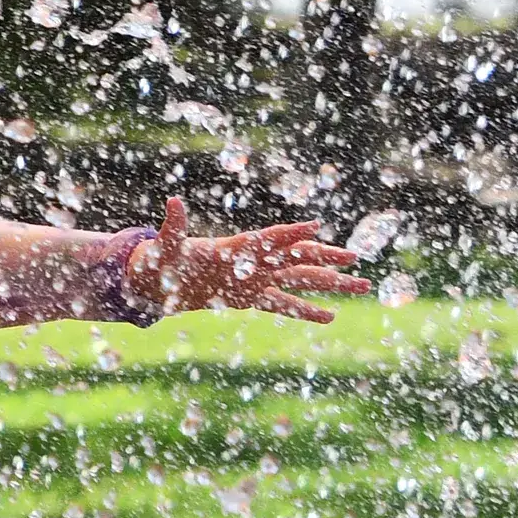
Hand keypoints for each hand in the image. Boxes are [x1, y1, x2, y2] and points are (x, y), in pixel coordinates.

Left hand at [125, 196, 368, 323]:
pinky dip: (304, 311)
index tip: (315, 226)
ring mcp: (253, 280)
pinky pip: (281, 305)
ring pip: (298, 280)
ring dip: (329, 283)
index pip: (267, 239)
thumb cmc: (159, 259)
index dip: (289, 234)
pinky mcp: (248, 298)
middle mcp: (250, 262)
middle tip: (357, 257)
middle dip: (326, 258)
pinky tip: (329, 316)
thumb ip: (173, 227)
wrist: (154, 280)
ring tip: (362, 284)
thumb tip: (173, 201)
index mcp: (233, 247)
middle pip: (295, 258)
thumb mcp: (164, 247)